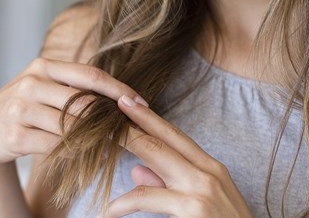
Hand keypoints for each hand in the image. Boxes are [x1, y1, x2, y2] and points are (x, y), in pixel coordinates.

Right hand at [0, 58, 146, 168]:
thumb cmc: (25, 106)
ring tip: (116, 146)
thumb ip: (75, 87)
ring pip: (70, 126)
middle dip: (110, 119)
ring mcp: (20, 108)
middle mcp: (31, 83)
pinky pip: (55, 146)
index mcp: (44, 66)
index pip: (90, 75)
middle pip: (82, 102)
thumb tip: (122, 98)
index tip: (141, 103)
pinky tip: (91, 157)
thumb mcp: (45, 86)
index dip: (118, 89)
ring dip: (97, 139)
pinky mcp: (14, 134)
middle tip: (132, 131)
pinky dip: (77, 154)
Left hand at [101, 95, 254, 217]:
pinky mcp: (193, 207)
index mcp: (212, 169)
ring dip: (124, 147)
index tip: (129, 102)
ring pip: (155, 156)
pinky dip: (123, 203)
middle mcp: (209, 172)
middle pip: (164, 138)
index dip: (151, 118)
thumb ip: (168, 186)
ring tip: (96, 144)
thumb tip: (136, 170)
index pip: (176, 136)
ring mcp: (202, 189)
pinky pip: (147, 198)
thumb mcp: (200, 204)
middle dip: (135, 120)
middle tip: (110, 103)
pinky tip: (109, 210)